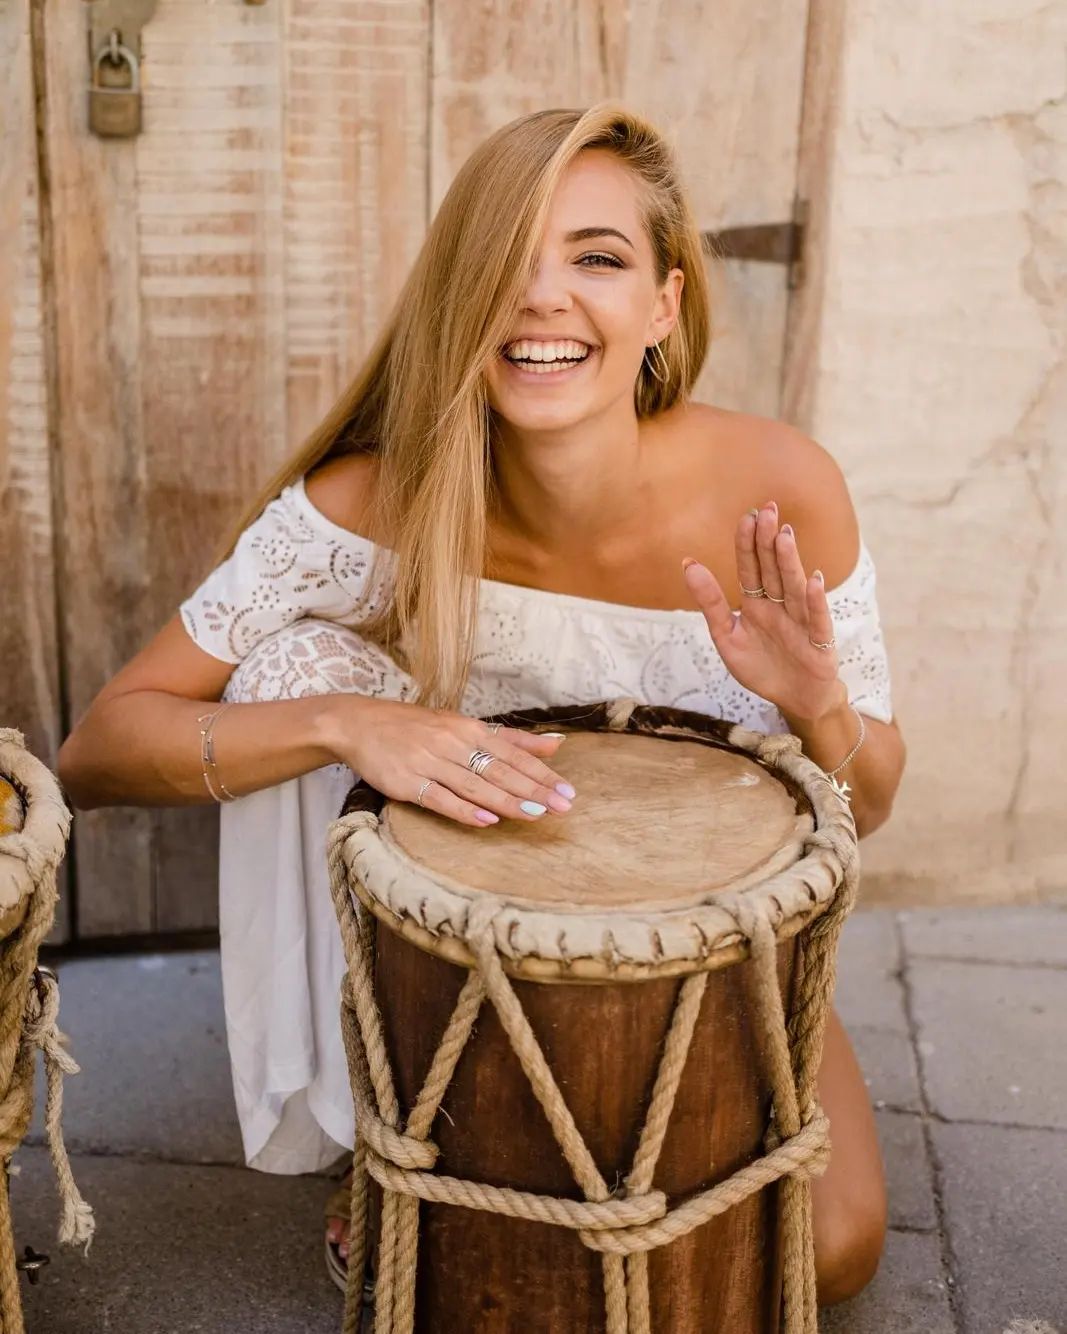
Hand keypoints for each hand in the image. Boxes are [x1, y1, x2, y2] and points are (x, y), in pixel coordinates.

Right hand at [322, 695, 574, 827]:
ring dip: (506, 801)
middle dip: (533, 789)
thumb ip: (510, 739)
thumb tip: (556, 744)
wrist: (360, 724)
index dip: (542, 774)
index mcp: (469, 729)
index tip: (568, 792)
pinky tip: (485, 821)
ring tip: (534, 814)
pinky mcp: (406, 781)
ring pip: (474, 785)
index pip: (514, 754)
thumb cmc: (417, 727)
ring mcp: (429, 762)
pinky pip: (439, 798)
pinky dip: (462, 810)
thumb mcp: (463, 725)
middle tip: (562, 807)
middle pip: (500, 770)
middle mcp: (452, 743)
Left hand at [681, 501, 843, 722]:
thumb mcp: (726, 636)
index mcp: (757, 603)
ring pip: (794, 587)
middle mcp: (780, 606)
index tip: (747, 516)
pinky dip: (815, 601)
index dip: (749, 544)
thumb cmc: (761, 667)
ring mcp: (801, 621)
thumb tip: (687, 563)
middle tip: (768, 509)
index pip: (752, 568)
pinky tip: (814, 580)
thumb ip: (710, 602)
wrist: (794, 699)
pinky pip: (817, 619)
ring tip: (785, 536)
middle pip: (774, 570)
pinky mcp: (819, 642)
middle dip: (770, 541)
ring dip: (790, 562)